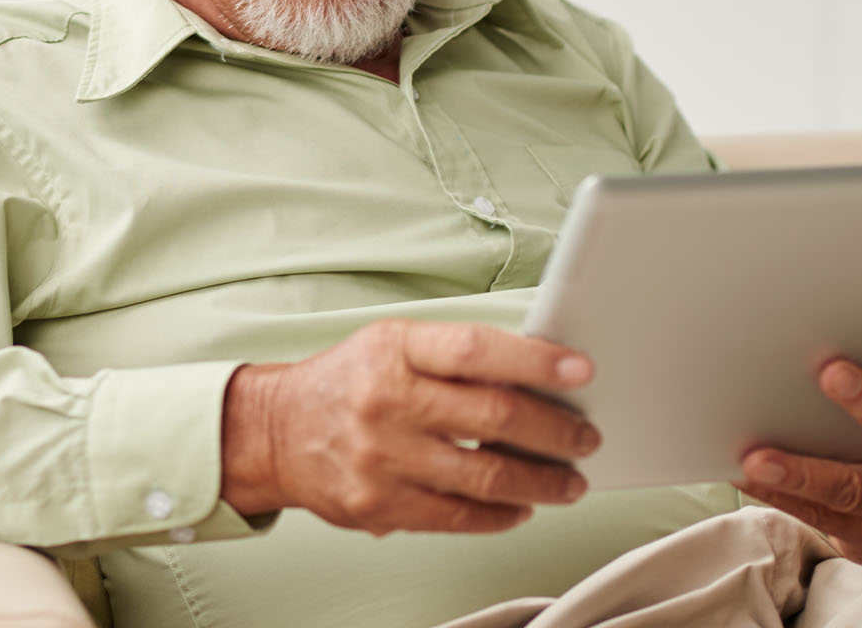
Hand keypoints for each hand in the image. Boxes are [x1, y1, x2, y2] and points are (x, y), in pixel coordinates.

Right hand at [220, 318, 601, 535]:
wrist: (277, 431)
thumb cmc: (346, 383)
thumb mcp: (393, 344)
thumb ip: (456, 356)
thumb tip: (538, 374)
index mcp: (394, 350)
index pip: (476, 350)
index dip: (535, 360)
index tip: (579, 370)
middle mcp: (386, 401)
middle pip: (494, 417)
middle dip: (556, 431)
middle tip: (584, 436)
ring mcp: (382, 458)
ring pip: (486, 476)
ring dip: (542, 482)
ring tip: (567, 480)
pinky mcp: (379, 505)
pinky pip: (458, 517)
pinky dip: (501, 514)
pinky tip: (519, 505)